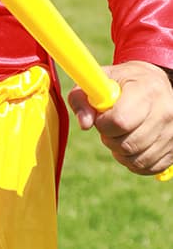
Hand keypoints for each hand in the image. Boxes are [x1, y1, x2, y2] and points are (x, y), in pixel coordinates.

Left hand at [68, 60, 172, 176]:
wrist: (155, 84)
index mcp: (146, 90)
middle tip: (109, 127)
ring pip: (137, 160)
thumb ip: (83, 99)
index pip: (120, 121)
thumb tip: (85, 125)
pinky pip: (148, 167)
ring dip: (120, 153)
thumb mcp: (100, 80)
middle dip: (110, 139)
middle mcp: (165, 111)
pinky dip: (133, 162)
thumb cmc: (122, 82)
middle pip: (128, 144)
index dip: (103, 124)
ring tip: (119, 135)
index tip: (102, 117)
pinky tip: (131, 145)